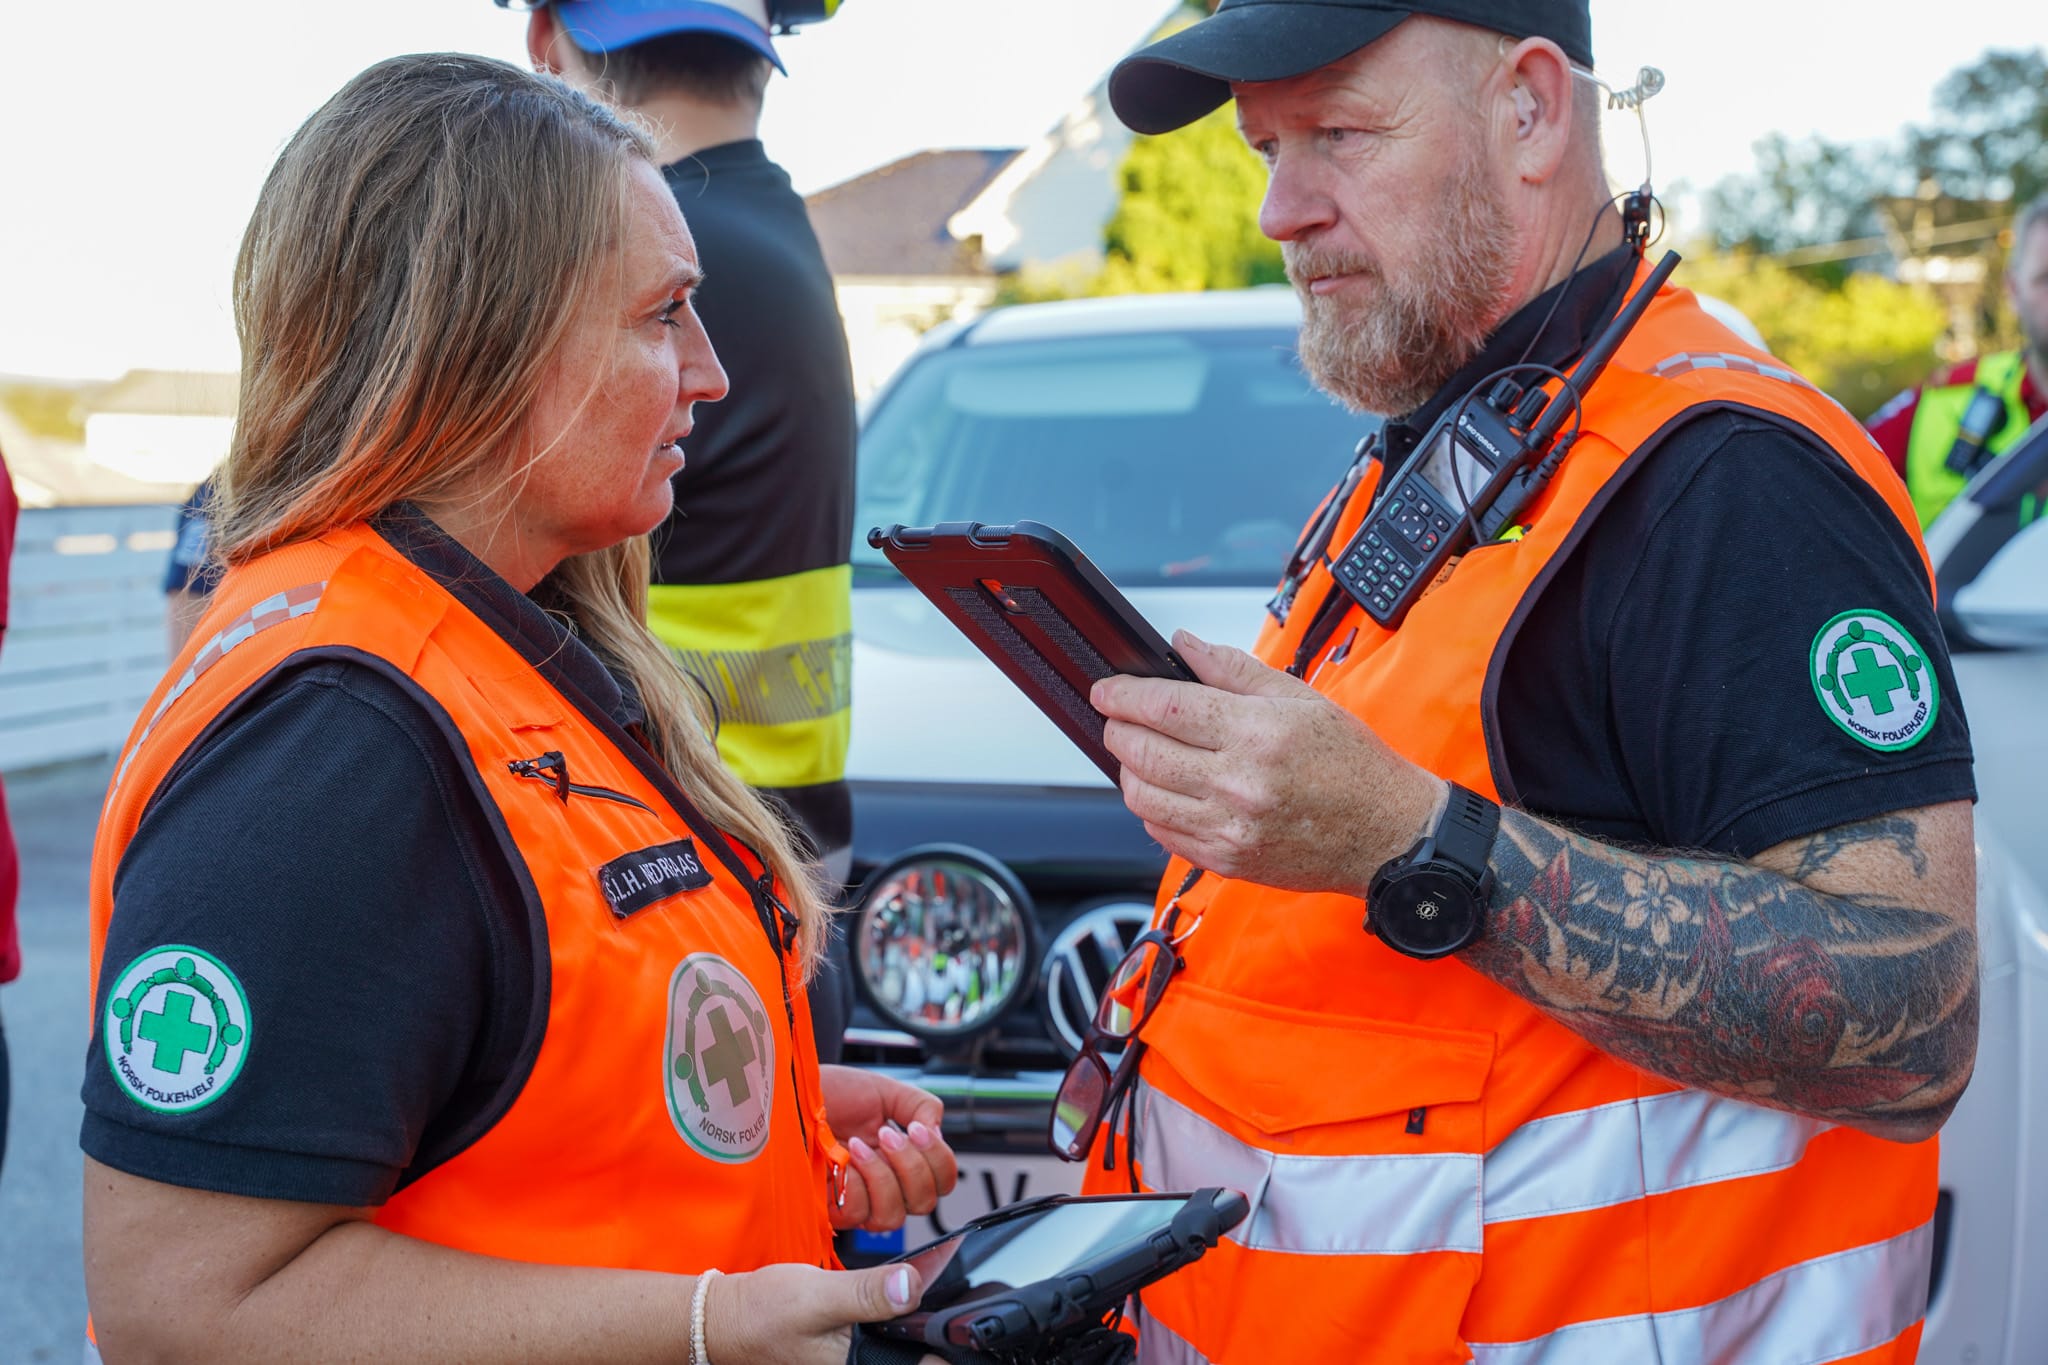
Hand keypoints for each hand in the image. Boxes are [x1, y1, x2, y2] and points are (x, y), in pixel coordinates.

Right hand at [707, 1261, 943, 1364]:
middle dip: (937, 1337)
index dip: (951, 1348)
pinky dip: (900, 1325)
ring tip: (926, 1299)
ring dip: (918, 1330)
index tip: (970, 1323)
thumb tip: (910, 1286)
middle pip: (921, 1359)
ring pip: (905, 1350)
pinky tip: (902, 1302)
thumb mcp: (818, 1297)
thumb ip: (866, 1294)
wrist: (728, 1318)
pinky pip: (889, 1343)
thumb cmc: (764, 1313)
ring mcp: (859, 1362)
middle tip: (955, 1303)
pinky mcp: (854, 1352)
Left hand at [820, 1065, 958, 1232]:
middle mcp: (884, 1185)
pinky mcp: (829, 1209)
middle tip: (887, 1135)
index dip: (938, 1160)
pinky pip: (856, 1213)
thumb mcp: (884, 1091)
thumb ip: (920, 1106)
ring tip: (858, 1145)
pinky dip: (853, 1185)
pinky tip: (840, 1159)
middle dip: (911, 1167)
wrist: (791, 1090)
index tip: (917, 1129)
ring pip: (892, 1217)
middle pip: (924, 1203)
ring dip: (881, 1177)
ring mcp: (857, 1200)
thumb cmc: (831, 1092)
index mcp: (902, 1159)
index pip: (942, 1180)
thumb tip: (936, 1134)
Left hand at [1092, 631, 1446, 891]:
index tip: (1106, 690)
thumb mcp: (1301, 699)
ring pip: (1143, 796)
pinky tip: (1168, 790)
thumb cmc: (1351, 765)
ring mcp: (1229, 828)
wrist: (1386, 834)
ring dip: (1129, 770)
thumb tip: (1183, 646)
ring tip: (1142, 753)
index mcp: (1258, 733)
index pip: (1166, 708)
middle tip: (1117, 717)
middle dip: (1117, 729)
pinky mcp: (1226, 861)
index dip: (1124, 695)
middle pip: (1143, 752)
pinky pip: (1163, 832)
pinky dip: (1152, 808)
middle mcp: (1239, 783)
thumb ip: (1234, 671)